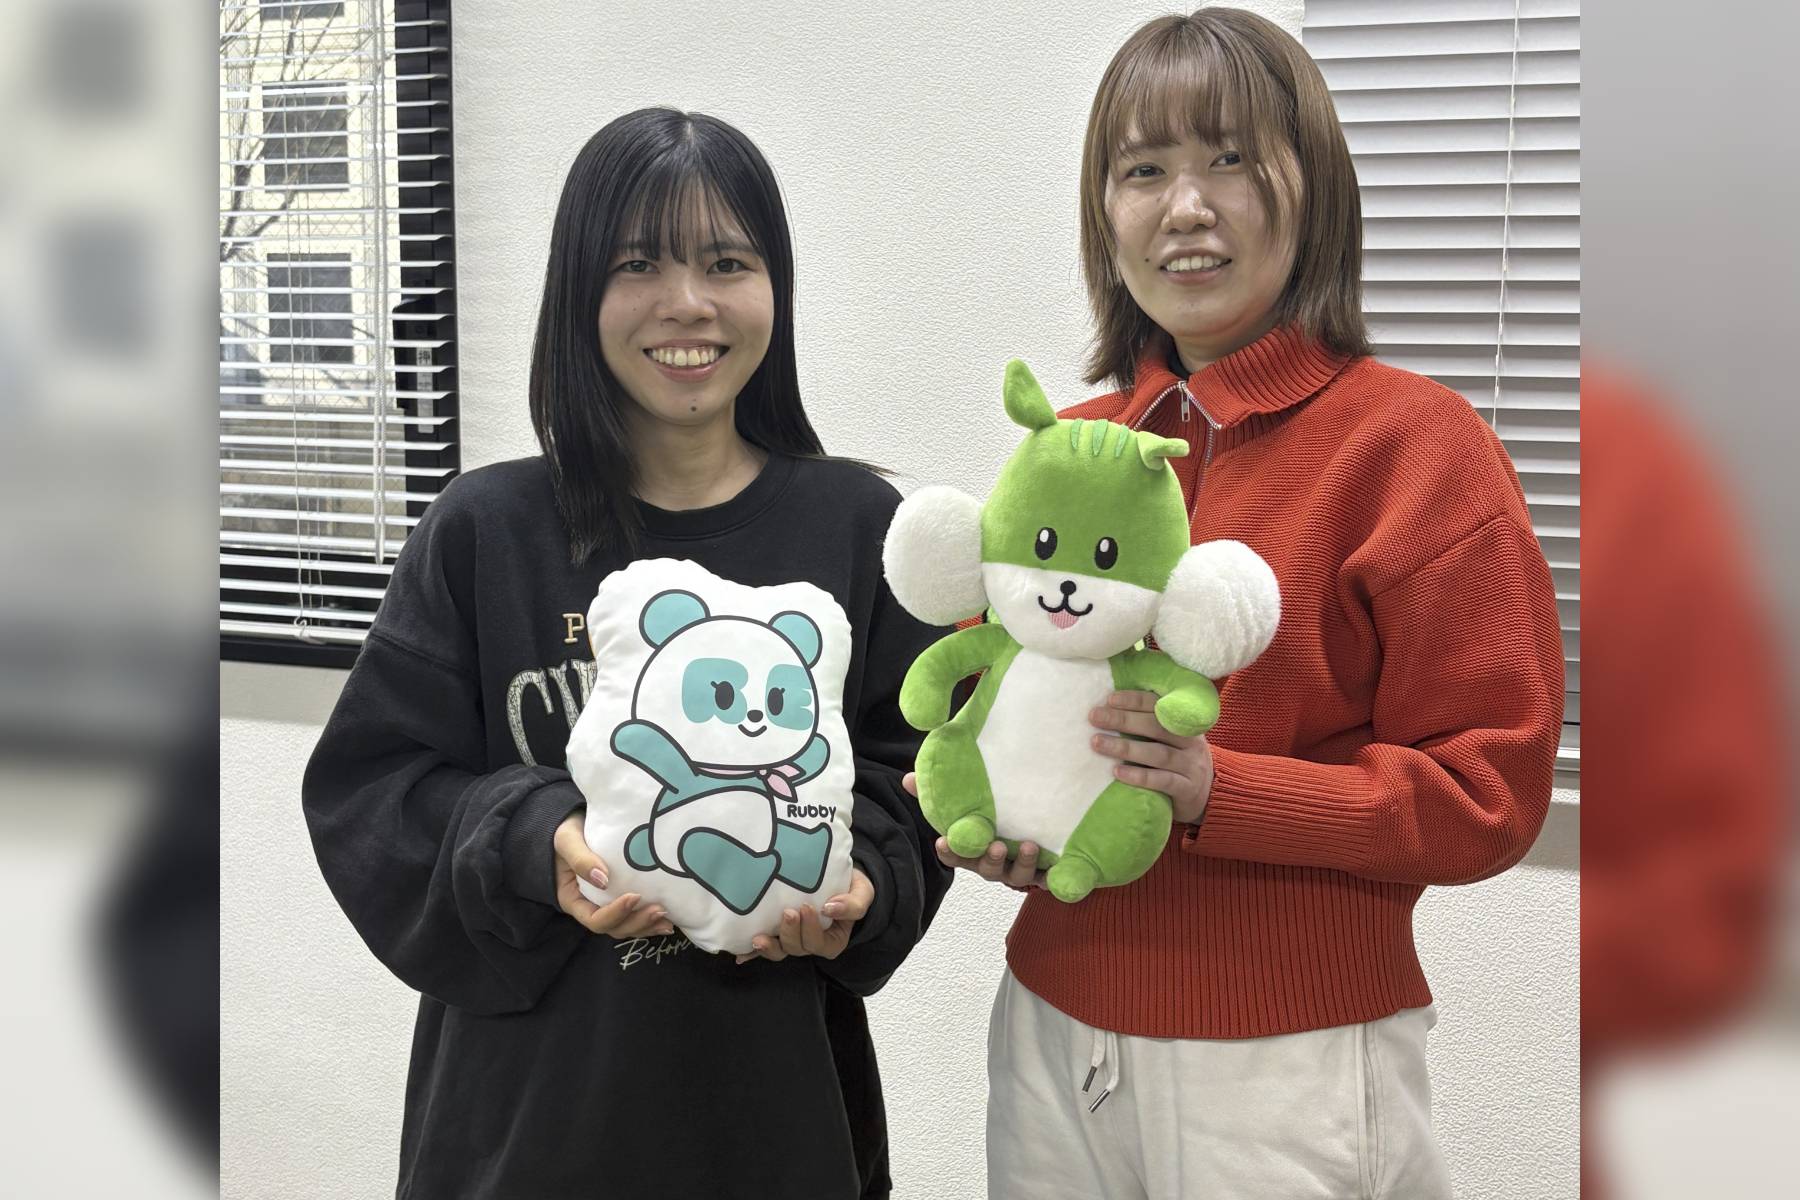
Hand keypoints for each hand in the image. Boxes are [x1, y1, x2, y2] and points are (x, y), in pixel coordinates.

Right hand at [552, 812, 673, 938]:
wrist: (574, 822)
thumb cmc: (567, 831)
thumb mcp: (567, 840)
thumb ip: (580, 859)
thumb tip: (603, 879)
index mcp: (573, 899)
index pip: (594, 919)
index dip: (614, 914)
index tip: (633, 896)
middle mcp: (590, 907)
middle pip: (614, 928)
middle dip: (636, 922)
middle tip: (659, 909)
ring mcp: (606, 904)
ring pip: (626, 926)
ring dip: (647, 926)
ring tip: (667, 921)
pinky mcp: (621, 897)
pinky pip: (634, 916)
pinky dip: (650, 921)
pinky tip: (668, 920)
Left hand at [735, 869, 874, 963]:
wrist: (838, 877)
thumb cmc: (851, 887)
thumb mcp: (862, 893)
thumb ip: (853, 904)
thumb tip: (830, 908)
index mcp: (832, 940)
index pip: (820, 943)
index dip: (811, 929)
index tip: (807, 907)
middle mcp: (811, 943)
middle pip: (798, 948)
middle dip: (790, 933)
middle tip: (788, 912)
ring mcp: (792, 939)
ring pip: (780, 950)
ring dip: (768, 947)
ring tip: (758, 938)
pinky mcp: (778, 932)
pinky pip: (764, 947)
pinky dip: (752, 953)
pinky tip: (740, 955)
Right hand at [902, 773, 1047, 888]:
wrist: (1039, 828)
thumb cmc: (993, 815)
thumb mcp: (966, 800)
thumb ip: (936, 790)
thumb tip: (908, 779)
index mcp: (973, 847)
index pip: (955, 854)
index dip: (949, 851)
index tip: (944, 842)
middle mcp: (994, 861)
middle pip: (986, 868)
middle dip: (989, 859)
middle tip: (995, 845)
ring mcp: (1018, 868)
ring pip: (1017, 875)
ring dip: (1023, 863)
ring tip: (1029, 846)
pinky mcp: (1047, 872)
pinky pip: (1051, 880)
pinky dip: (1055, 877)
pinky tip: (1058, 867)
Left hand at [1090, 690, 1213, 823]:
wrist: (1210, 796)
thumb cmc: (1178, 762)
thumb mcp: (1172, 740)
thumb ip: (1151, 725)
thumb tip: (1109, 708)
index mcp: (1184, 724)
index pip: (1159, 705)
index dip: (1135, 700)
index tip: (1109, 699)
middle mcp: (1190, 742)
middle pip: (1156, 726)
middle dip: (1123, 719)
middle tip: (1095, 717)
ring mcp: (1191, 766)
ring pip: (1158, 753)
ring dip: (1125, 748)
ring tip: (1097, 743)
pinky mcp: (1187, 789)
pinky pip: (1163, 781)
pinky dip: (1139, 776)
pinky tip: (1117, 772)